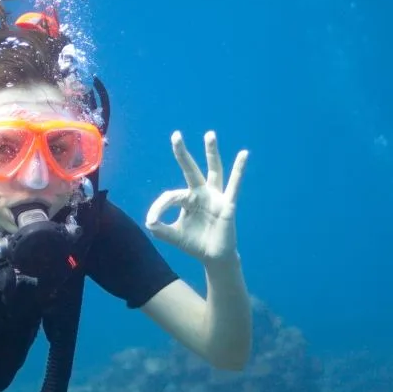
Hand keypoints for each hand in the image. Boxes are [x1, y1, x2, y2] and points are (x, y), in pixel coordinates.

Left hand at [146, 131, 245, 264]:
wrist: (212, 257)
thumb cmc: (193, 243)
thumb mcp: (172, 235)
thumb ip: (159, 228)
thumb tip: (149, 220)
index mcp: (187, 199)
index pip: (170, 196)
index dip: (159, 207)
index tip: (153, 220)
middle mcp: (201, 194)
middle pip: (190, 170)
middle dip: (182, 153)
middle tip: (175, 135)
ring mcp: (215, 197)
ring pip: (214, 171)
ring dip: (211, 153)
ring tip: (209, 134)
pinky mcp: (228, 204)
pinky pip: (234, 185)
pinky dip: (239, 170)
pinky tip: (243, 154)